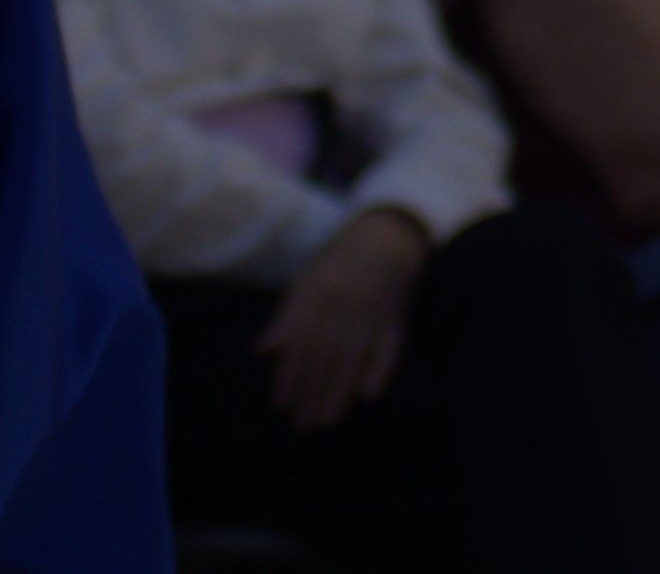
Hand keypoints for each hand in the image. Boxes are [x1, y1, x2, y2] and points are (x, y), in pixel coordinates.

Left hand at [259, 206, 430, 429]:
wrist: (387, 235)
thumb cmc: (339, 262)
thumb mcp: (306, 281)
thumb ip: (287, 317)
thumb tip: (262, 351)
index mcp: (318, 292)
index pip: (301, 341)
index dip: (290, 375)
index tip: (282, 406)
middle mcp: (344, 301)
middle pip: (327, 353)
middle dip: (314, 391)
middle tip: (303, 425)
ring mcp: (373, 308)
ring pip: (354, 354)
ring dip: (340, 389)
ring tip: (328, 420)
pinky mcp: (397, 315)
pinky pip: (390, 344)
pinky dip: (382, 368)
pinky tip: (371, 394)